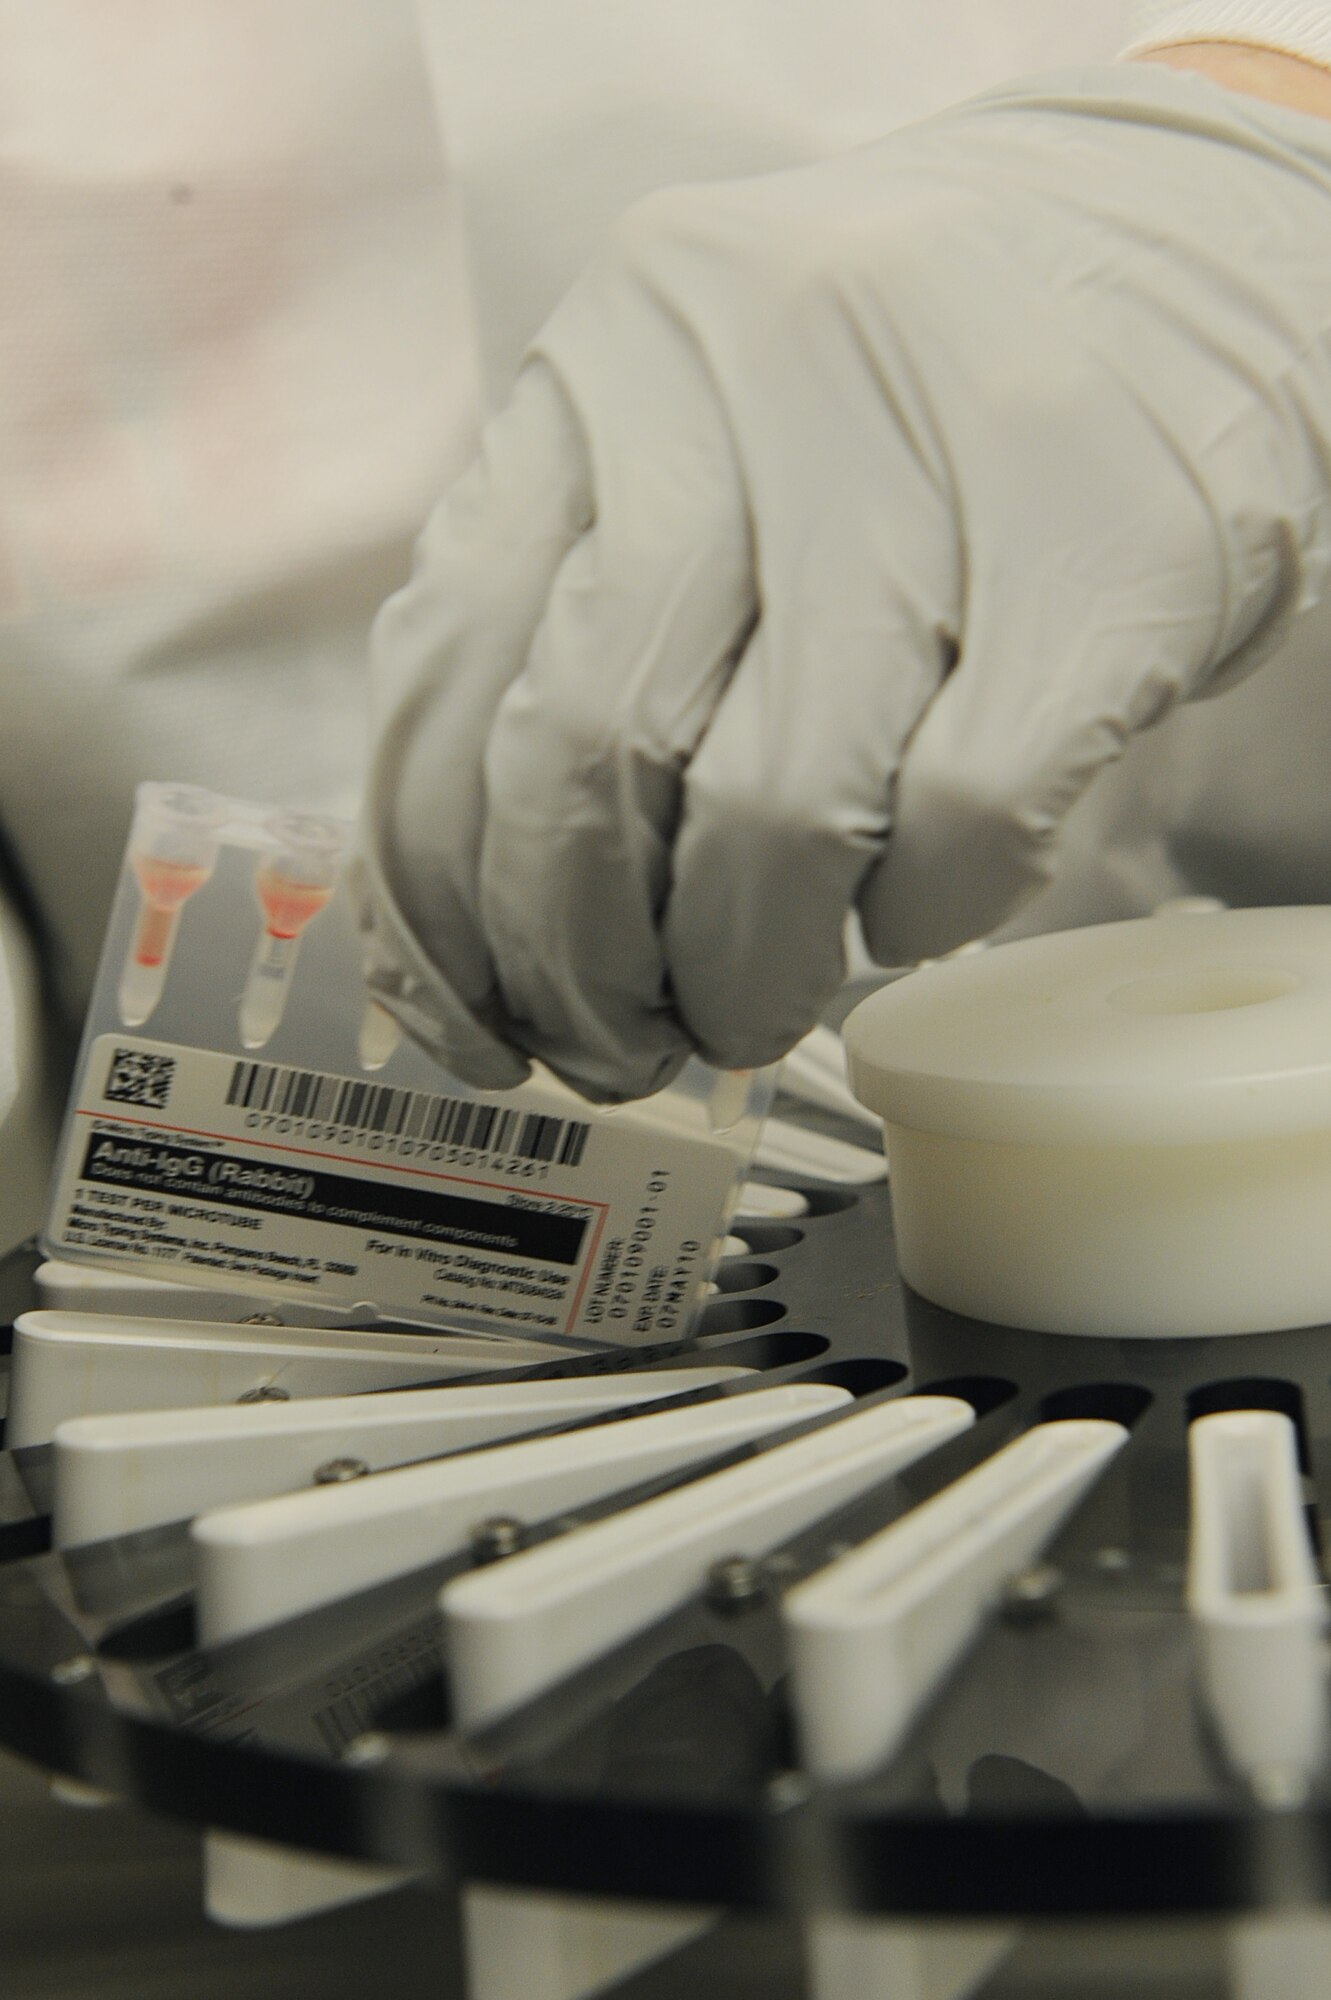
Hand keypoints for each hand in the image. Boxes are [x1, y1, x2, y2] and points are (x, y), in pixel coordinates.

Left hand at [358, 60, 1330, 1100]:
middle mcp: (742, 371)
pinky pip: (957, 816)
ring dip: (741, 973)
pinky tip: (909, 908)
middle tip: (613, 1044)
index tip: (473, 1016)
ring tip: (750, 1006)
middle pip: (589, 751)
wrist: (1174, 257)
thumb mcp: (692, 455)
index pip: (444, 671)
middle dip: (579, 963)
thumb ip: (567, 625)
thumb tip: (471, 920)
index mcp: (603, 365)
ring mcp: (931, 450)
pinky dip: (917, 914)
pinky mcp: (1101, 551)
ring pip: (770, 809)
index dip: (434, 899)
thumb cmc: (903, 413)